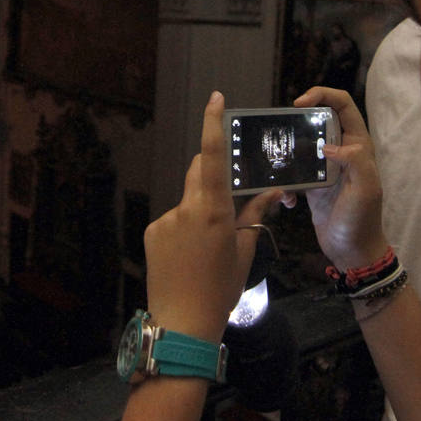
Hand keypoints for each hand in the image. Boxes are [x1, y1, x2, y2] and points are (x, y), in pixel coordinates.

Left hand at [144, 91, 284, 342]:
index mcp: (214, 210)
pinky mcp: (152, 231)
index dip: (213, 124)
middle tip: (228, 197)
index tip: (215, 98)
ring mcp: (165, 219)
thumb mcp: (243, 250)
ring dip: (200, 211)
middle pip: (200, 174)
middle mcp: (186, 208)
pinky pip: (172, 220)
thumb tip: (268, 192)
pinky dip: (183, 229)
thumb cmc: (220, 289)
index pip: (213, 156)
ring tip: (206, 249)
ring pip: (188, 201)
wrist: (182, 322)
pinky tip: (188, 257)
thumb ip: (253, 215)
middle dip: (214, 175)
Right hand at [292, 87, 390, 270]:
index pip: (342, 105)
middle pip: (318, 119)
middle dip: (298, 122)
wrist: (352, 251)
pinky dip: (287, 183)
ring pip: (303, 144)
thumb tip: (328, 145)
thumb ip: (355, 160)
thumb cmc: (362, 220)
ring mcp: (326, 167)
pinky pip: (295, 172)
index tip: (298, 104)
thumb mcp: (366, 189)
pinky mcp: (313, 184)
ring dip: (288, 154)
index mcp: (358, 145)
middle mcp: (343, 151)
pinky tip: (288, 201)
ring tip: (278, 165)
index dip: (322, 95)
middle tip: (280, 132)